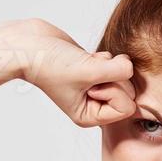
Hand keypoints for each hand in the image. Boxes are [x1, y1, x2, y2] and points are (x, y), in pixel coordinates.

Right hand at [9, 19, 135, 127]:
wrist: (28, 44)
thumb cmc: (50, 64)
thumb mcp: (88, 71)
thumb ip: (118, 72)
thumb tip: (132, 66)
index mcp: (90, 116)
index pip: (126, 107)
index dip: (115, 91)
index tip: (92, 83)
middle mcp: (94, 104)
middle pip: (128, 92)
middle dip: (113, 76)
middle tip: (88, 72)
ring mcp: (96, 87)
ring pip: (124, 76)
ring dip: (108, 64)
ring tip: (85, 64)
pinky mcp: (95, 69)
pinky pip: (117, 64)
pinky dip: (105, 57)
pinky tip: (85, 57)